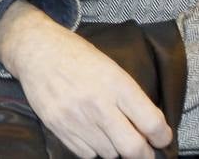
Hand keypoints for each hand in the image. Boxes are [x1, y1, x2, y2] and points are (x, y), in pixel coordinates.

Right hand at [0, 1, 171, 158]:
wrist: (35, 49)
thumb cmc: (76, 55)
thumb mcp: (110, 67)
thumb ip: (129, 97)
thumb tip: (151, 129)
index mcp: (115, 83)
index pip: (152, 124)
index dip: (162, 137)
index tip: (161, 138)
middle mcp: (97, 103)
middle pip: (134, 148)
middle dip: (143, 153)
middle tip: (142, 148)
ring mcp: (76, 117)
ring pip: (110, 153)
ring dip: (114, 147)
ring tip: (106, 129)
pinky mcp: (58, 126)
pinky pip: (86, 154)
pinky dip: (92, 147)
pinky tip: (88, 130)